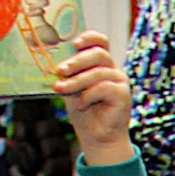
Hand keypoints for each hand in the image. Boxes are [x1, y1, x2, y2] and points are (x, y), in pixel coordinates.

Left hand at [50, 32, 131, 161]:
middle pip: (98, 54)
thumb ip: (68, 73)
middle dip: (76, 61)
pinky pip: (103, 88)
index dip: (89, 38)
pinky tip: (81, 105)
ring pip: (98, 72)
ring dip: (76, 81)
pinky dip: (88, 96)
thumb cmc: (84, 111)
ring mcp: (120, 82)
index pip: (100, 41)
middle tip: (59, 70)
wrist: (98, 138)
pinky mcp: (123, 95)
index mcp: (102, 63)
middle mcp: (113, 69)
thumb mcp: (72, 87)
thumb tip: (51, 61)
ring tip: (60, 89)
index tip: (73, 43)